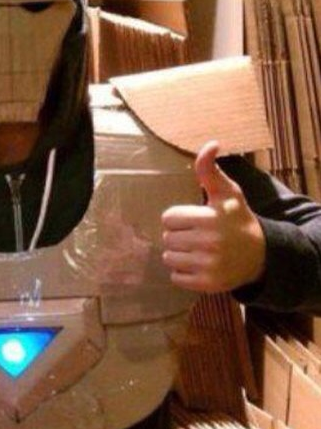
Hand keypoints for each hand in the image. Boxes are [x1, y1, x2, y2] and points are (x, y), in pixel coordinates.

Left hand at [161, 141, 265, 292]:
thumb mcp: (228, 193)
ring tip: (196, 250)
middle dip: (178, 236)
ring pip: (169, 258)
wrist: (260, 255)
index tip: (194, 219)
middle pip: (167, 238)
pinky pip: (176, 278)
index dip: (179, 218)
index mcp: (210, 218)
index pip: (168, 218)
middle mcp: (209, 242)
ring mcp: (208, 265)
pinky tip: (198, 265)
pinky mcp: (207, 283)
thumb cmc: (238, 219)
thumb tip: (210, 144)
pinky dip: (182, 273)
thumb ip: (210, 170)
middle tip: (196, 236)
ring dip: (178, 254)